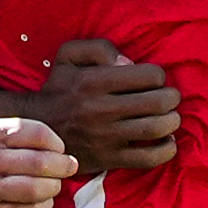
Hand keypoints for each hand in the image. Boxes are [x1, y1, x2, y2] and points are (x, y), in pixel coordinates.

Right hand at [0, 114, 75, 207]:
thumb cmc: (8, 165)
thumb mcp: (15, 142)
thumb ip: (40, 142)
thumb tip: (69, 163)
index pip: (38, 134)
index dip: (56, 145)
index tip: (59, 151)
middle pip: (38, 162)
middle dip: (61, 167)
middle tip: (68, 169)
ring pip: (33, 189)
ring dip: (53, 188)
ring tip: (54, 186)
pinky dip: (44, 206)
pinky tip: (43, 202)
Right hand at [32, 37, 179, 172]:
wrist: (35, 129)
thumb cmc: (57, 90)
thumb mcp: (68, 56)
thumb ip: (98, 48)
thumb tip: (129, 64)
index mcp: (94, 81)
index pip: (149, 76)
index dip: (158, 76)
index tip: (152, 81)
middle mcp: (101, 109)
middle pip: (158, 102)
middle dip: (171, 97)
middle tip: (169, 98)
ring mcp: (106, 137)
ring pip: (156, 128)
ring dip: (172, 121)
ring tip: (170, 117)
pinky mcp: (108, 159)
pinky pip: (148, 158)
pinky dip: (166, 150)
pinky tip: (166, 141)